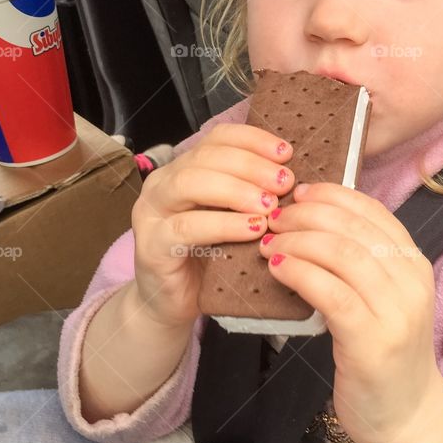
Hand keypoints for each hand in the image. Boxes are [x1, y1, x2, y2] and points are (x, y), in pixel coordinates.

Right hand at [130, 124, 294, 328]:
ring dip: (236, 190)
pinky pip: (187, 228)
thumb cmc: (208, 258)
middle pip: (206, 156)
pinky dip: (224, 224)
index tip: (285, 153)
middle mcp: (163, 184)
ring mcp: (152, 214)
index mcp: (183, 168)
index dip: (253, 140)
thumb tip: (292, 175)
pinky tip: (253, 229)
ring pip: (191, 184)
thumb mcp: (232, 218)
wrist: (172, 305)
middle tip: (284, 182)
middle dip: (250, 166)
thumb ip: (250, 193)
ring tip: (270, 206)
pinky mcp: (151, 247)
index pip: (217, 138)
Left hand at [260, 182, 442, 442]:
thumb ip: (360, 263)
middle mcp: (412, 281)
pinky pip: (331, 293)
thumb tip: (313, 221)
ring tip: (268, 242)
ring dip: (298, 241)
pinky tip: (277, 268)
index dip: (333, 195)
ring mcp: (396, 311)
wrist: (405, 416)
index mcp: (415, 264)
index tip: (299, 191)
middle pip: (354, 228)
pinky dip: (300, 273)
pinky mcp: (372, 340)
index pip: (373, 211)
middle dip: (307, 215)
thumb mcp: (382, 298)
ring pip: (342, 254)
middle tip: (273, 217)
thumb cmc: (383, 354)